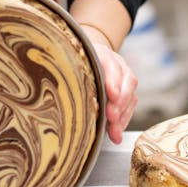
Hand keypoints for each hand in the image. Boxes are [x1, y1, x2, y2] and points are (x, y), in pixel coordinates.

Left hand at [78, 24, 137, 144]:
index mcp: (101, 53)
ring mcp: (124, 77)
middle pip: (127, 80)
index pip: (111, 64)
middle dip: (120, 101)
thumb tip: (56, 94)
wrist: (86, 56)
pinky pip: (130, 105)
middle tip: (111, 116)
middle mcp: (116, 63)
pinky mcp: (127, 91)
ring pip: (131, 95)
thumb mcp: (69, 63)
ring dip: (122, 115)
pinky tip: (116, 133)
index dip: (113, 80)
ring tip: (114, 131)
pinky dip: (123, 121)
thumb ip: (68, 74)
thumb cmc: (75, 62)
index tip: (111, 95)